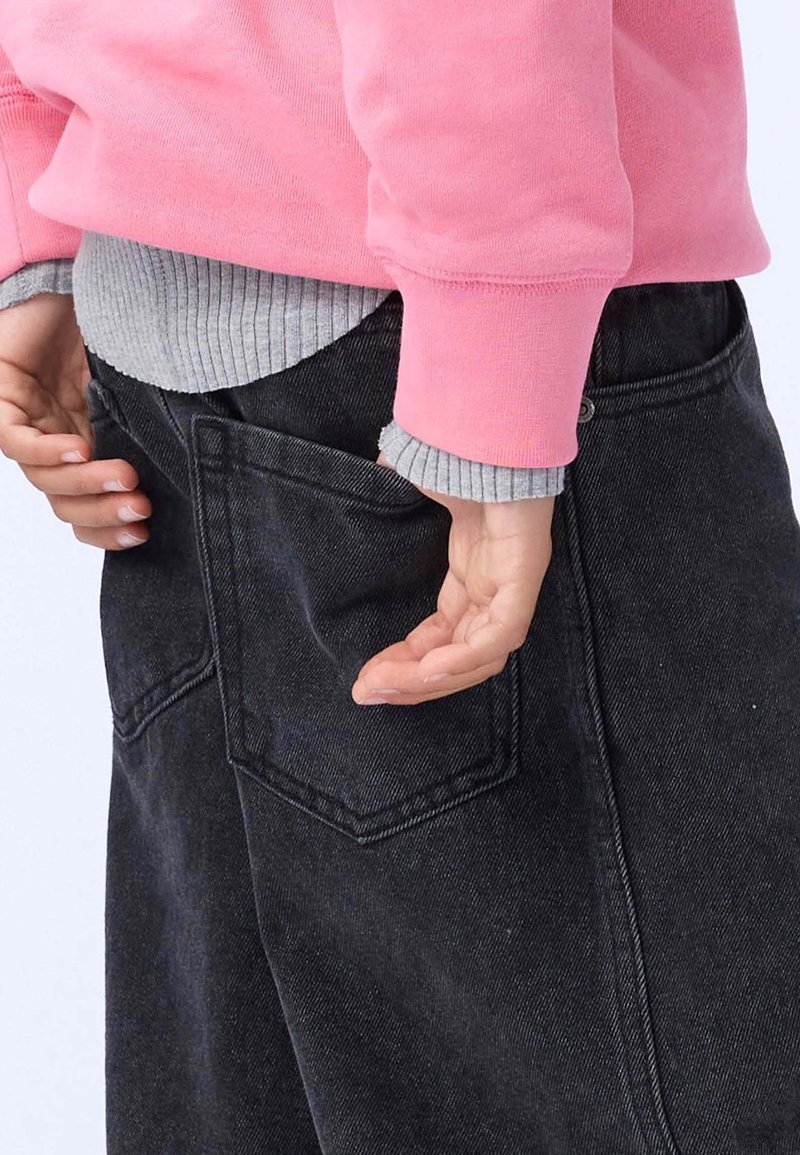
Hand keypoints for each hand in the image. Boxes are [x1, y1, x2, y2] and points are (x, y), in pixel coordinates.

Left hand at [0, 293, 150, 549]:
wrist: (73, 289)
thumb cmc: (108, 334)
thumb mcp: (141, 387)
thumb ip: (155, 423)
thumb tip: (198, 463)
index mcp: (89, 451)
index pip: (88, 510)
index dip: (109, 532)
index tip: (145, 533)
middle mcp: (56, 447)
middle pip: (68, 505)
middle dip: (105, 513)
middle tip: (142, 508)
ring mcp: (28, 427)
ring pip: (46, 482)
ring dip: (87, 485)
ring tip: (126, 477)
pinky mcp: (2, 403)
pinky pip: (16, 442)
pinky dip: (49, 452)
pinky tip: (81, 449)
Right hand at [352, 450, 554, 704]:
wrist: (488, 419)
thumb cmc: (454, 446)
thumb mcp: (408, 489)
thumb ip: (385, 511)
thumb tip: (349, 506)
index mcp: (474, 573)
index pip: (444, 634)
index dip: (407, 660)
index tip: (367, 676)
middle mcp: (495, 587)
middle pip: (459, 657)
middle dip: (410, 680)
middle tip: (366, 691)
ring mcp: (513, 585)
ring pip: (477, 658)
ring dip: (428, 679)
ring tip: (382, 684)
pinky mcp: (524, 578)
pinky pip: (495, 636)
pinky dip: (460, 658)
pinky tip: (422, 668)